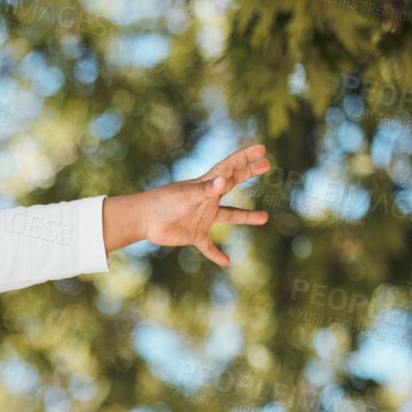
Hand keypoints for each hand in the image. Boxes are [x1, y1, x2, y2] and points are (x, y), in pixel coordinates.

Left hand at [102, 143, 270, 264]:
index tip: (262, 149)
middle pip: (233, 183)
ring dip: (246, 216)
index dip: (245, 157)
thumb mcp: (187, 195)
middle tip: (267, 164)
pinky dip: (216, 254)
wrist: (144, 219)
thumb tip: (225, 181)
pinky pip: (208, 246)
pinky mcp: (194, 235)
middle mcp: (207, 199)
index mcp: (207, 185)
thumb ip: (206, 189)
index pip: (230, 167)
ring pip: (229, 215)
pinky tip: (225, 261)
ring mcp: (202, 217)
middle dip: (249, 172)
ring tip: (264, 218)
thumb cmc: (164, 202)